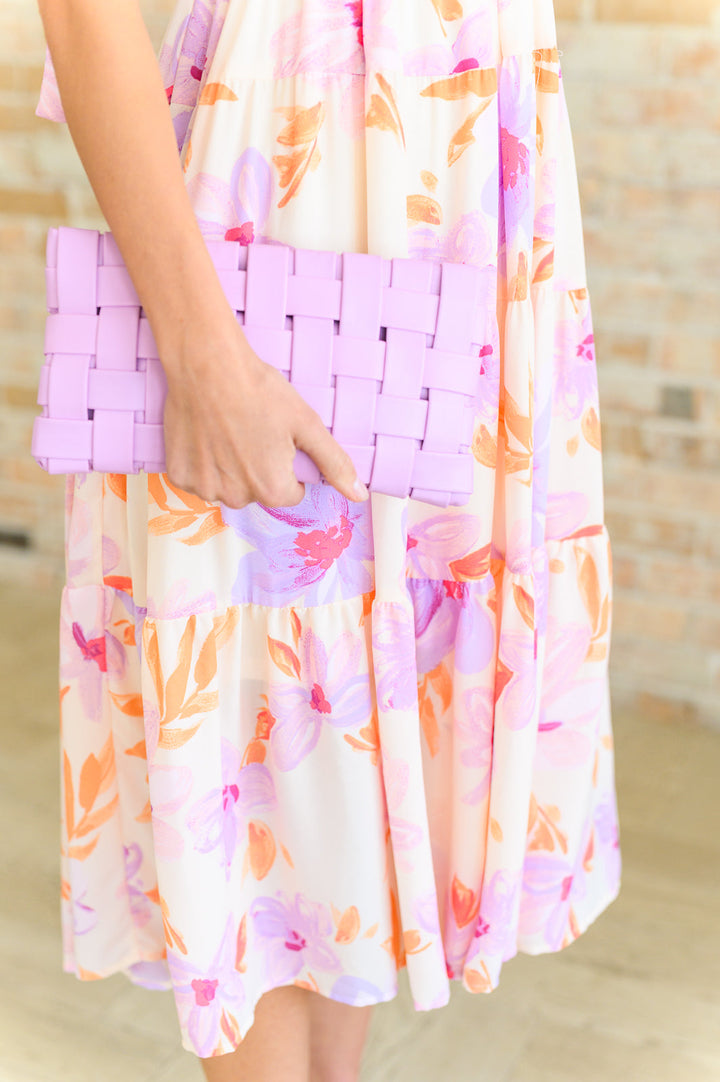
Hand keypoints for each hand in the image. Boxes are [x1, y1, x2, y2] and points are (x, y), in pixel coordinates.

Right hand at [160, 315, 368, 509]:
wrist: (207, 365)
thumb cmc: (259, 391)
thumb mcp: (307, 424)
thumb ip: (334, 464)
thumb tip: (359, 495)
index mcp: (272, 490)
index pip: (290, 493)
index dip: (288, 465)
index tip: (276, 439)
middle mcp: (237, 497)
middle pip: (257, 492)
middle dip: (258, 468)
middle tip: (251, 430)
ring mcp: (205, 488)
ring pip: (227, 487)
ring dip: (230, 467)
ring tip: (228, 431)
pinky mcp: (179, 475)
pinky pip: (198, 479)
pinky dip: (203, 463)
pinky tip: (207, 435)